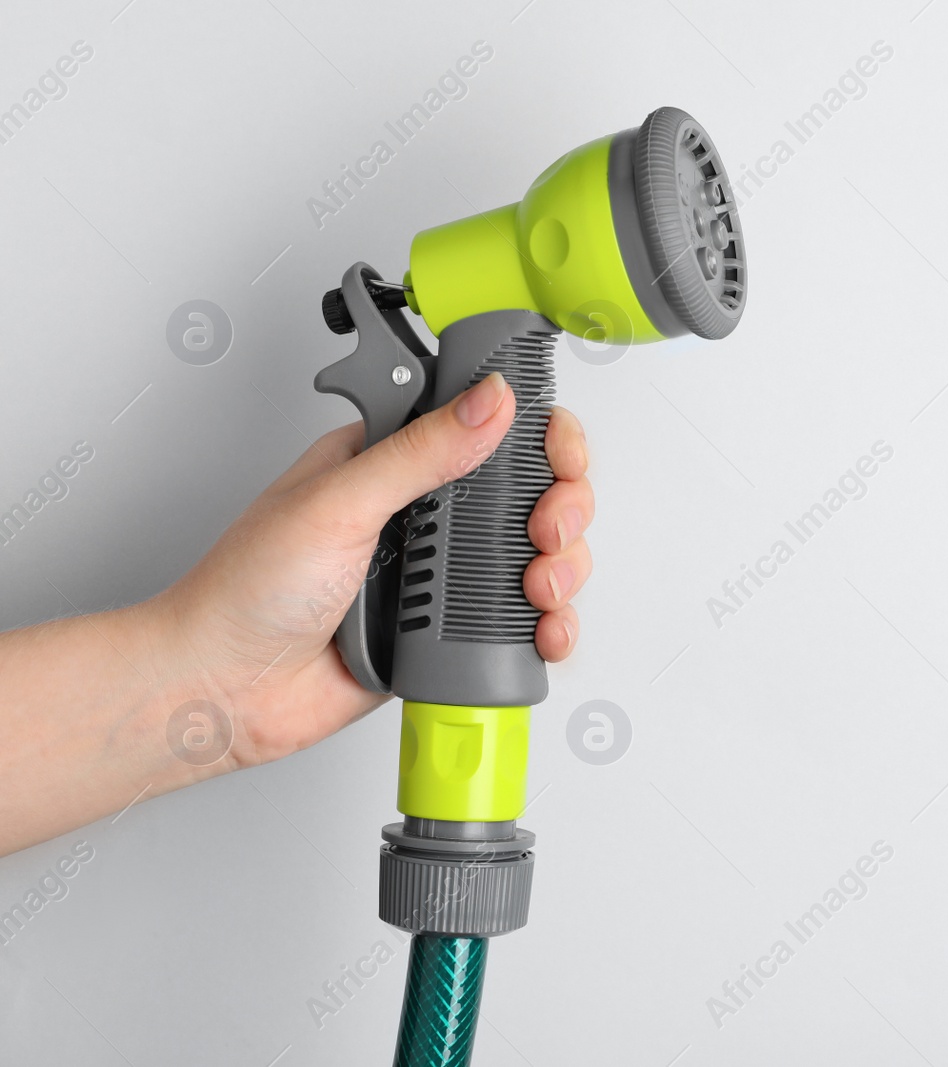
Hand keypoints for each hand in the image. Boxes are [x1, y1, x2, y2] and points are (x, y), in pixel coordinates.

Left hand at [154, 372, 593, 768]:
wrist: (224, 691)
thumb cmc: (246, 591)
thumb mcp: (338, 502)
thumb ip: (420, 452)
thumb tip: (490, 401)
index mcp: (392, 459)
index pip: (488, 423)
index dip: (538, 432)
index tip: (556, 452)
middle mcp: (424, 512)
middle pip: (533, 489)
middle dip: (563, 505)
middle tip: (547, 530)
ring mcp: (440, 573)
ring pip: (540, 555)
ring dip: (564, 567)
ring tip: (540, 586)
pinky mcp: (448, 631)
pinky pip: (521, 621)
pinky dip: (552, 625)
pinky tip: (545, 629)